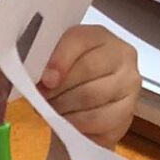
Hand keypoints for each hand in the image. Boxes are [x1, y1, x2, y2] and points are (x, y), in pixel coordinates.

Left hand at [39, 24, 140, 149]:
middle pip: (87, 69)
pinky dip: (76, 123)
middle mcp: (121, 55)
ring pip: (91, 95)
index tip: (45, 79)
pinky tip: (67, 122)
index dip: (59, 60)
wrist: (81, 114)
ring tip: (52, 110)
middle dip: (59, 87)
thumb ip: (45, 63)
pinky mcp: (128, 110)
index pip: (80, 40)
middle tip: (42, 98)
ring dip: (64, 106)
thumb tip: (29, 76)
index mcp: (98, 36)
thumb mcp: (53, 66)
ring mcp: (129, 83)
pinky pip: (98, 118)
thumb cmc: (65, 84)